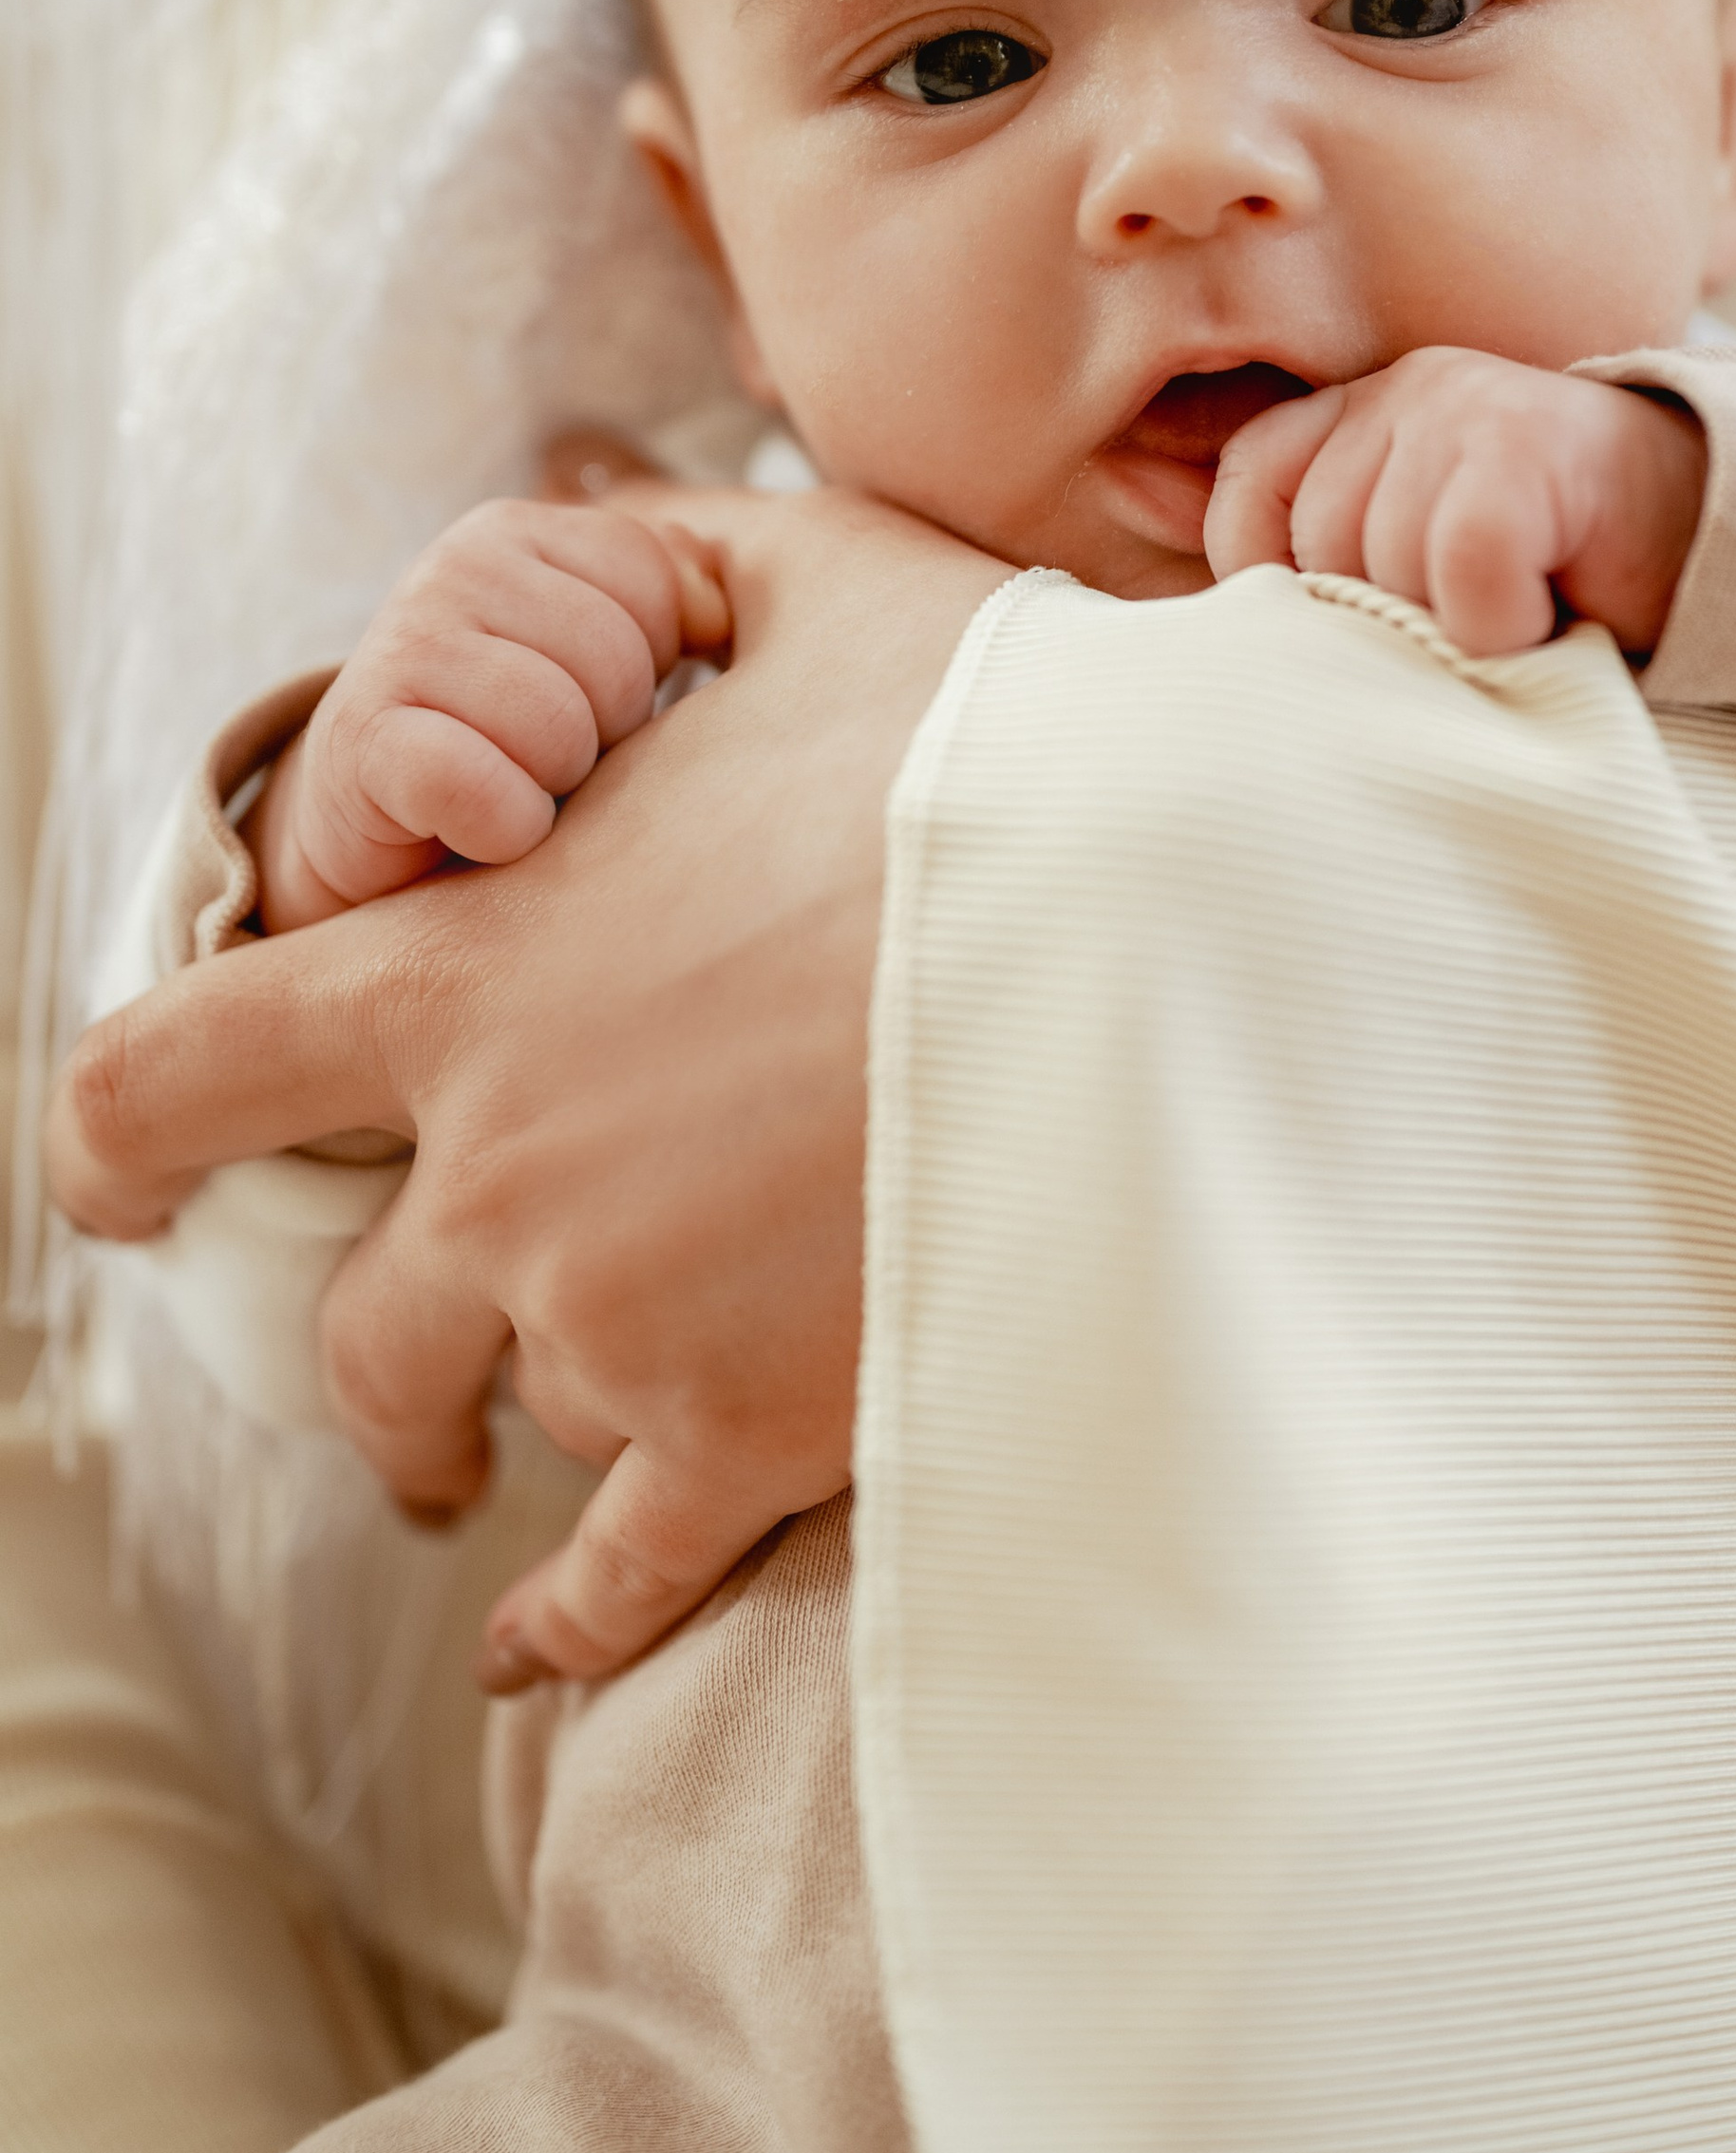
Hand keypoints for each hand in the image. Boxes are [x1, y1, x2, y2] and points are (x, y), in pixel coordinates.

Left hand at [46, 488, 1009, 1686]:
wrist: (1198, 934)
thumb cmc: (1007, 742)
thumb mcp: (814, 583)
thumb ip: (659, 565)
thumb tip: (585, 518)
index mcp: (470, 964)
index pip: (173, 1075)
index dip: (119, 1143)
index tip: (123, 1196)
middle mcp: (499, 1164)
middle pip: (354, 1327)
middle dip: (384, 1368)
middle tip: (421, 1400)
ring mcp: (614, 1319)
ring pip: (515, 1423)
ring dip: (541, 1425)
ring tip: (569, 1455)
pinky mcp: (747, 1442)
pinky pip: (607, 1586)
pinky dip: (567, 1621)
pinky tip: (551, 1634)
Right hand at [249, 499, 731, 930]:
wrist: (370, 820)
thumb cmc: (508, 734)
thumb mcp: (597, 651)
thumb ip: (669, 600)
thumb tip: (716, 609)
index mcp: (520, 531)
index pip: (656, 584)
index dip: (649, 663)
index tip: (590, 696)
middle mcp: (455, 566)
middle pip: (618, 664)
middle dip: (604, 735)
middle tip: (543, 754)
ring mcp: (401, 646)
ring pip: (560, 732)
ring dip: (551, 789)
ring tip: (509, 784)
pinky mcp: (362, 742)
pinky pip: (485, 792)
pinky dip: (501, 831)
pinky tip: (473, 827)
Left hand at [1204, 348, 1706, 658]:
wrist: (1715, 551)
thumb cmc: (1549, 573)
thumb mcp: (1394, 555)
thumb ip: (1264, 524)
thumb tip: (1107, 477)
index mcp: (1363, 410)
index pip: (1248, 484)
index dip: (1276, 572)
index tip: (1351, 618)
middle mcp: (1409, 390)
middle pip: (1312, 544)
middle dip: (1383, 616)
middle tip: (1467, 620)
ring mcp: (1468, 409)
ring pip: (1380, 563)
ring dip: (1450, 628)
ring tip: (1513, 615)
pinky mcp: (1528, 450)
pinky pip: (1459, 567)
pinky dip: (1502, 624)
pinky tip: (1546, 616)